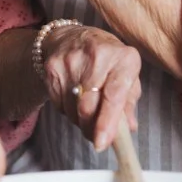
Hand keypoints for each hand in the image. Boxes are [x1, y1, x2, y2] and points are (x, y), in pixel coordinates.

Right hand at [41, 25, 141, 151]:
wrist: (71, 38)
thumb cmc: (106, 59)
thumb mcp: (125, 73)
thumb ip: (129, 101)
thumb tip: (129, 128)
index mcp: (123, 58)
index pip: (114, 95)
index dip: (108, 122)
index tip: (103, 143)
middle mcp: (97, 56)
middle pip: (89, 107)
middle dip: (92, 129)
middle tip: (97, 138)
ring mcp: (71, 61)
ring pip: (72, 109)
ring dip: (80, 121)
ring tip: (86, 112)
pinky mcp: (52, 68)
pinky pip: (59, 104)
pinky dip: (68, 110)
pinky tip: (73, 99)